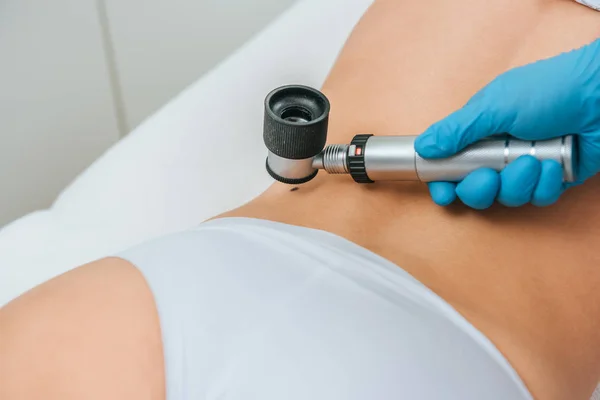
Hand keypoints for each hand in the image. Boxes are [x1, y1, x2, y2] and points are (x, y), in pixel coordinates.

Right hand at [414, 39, 599, 208]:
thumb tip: (423, 147)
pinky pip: (537, 198)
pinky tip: (555, 166)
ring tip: (535, 160)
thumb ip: (456, 130)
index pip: (450, 165)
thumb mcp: (494, 106)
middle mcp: (499, 152)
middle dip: (481, 188)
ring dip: (519, 183)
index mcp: (479, 133)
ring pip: (507, 197)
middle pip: (475, 189)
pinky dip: (545, 185)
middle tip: (491, 175)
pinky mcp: (552, 179)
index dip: (444, 183)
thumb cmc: (550, 90)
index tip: (444, 194)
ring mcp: (525, 167)